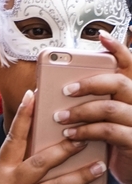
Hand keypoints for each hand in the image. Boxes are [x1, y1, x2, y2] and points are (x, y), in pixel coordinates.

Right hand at [0, 88, 106, 183]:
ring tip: (99, 166)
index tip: (32, 95)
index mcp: (1, 171)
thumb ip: (18, 166)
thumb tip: (46, 145)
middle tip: (84, 136)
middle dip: (64, 149)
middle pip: (41, 162)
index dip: (23, 117)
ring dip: (80, 176)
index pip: (12, 139)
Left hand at [51, 35, 131, 183]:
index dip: (119, 49)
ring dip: (81, 111)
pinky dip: (86, 132)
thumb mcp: (105, 122)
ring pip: (110, 107)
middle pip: (118, 83)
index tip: (102, 36)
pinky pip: (109, 131)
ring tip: (59, 116)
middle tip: (65, 90)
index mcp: (131, 94)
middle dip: (89, 83)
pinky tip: (70, 135)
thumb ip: (94, 104)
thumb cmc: (113, 147)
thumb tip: (59, 92)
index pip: (129, 66)